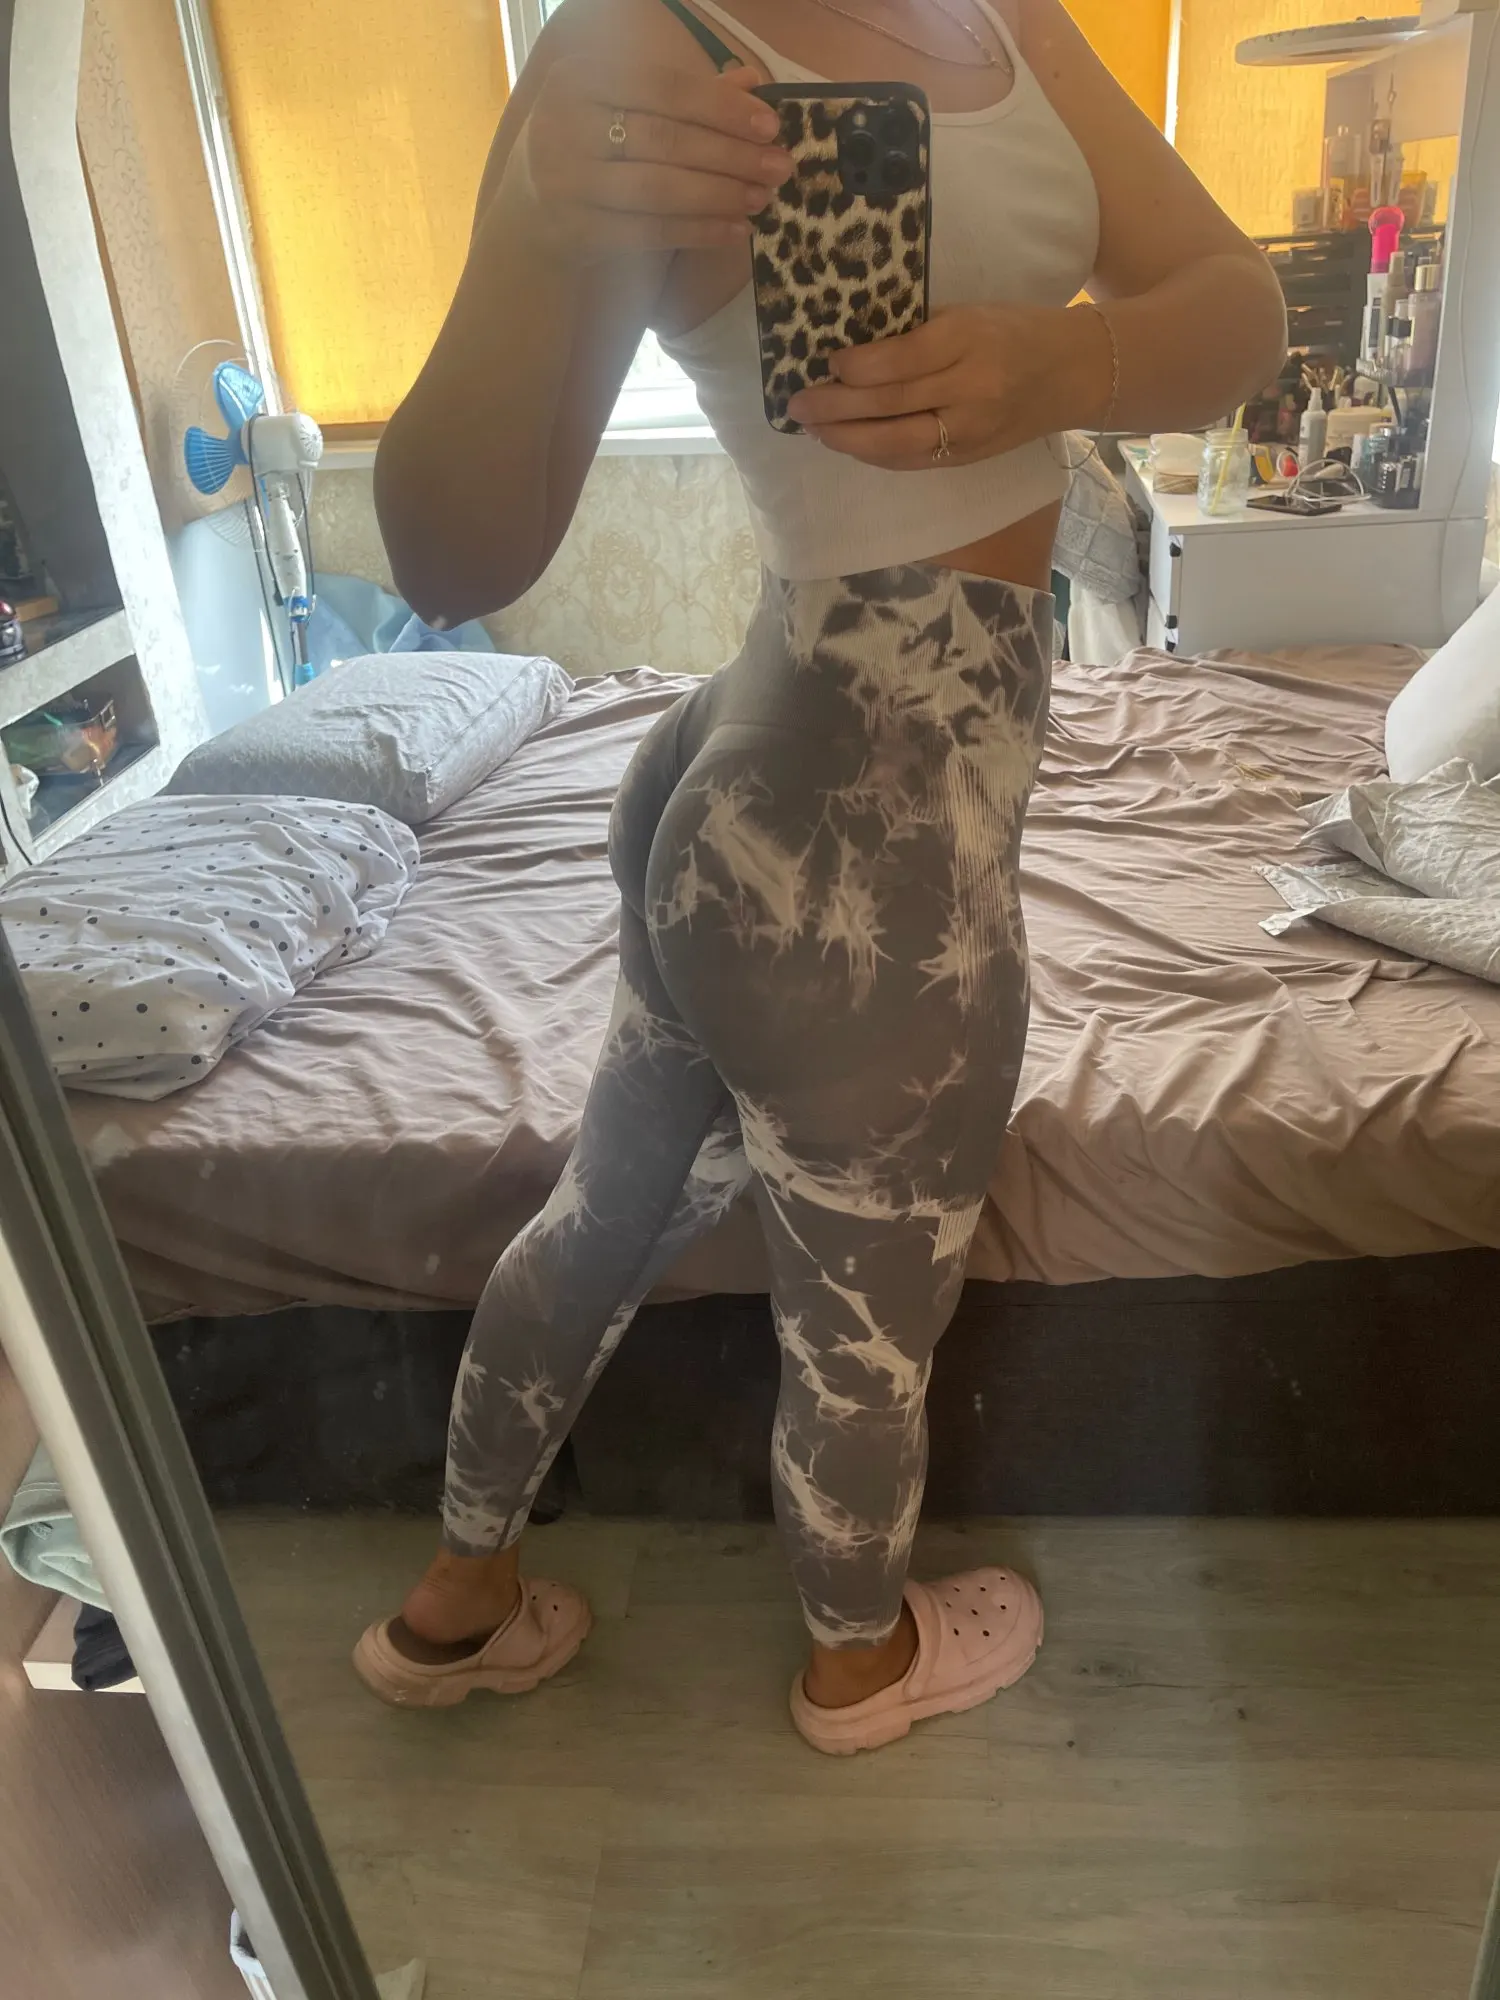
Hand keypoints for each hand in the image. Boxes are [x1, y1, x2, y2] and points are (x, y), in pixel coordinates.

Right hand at [507, 56, 791, 262]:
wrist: (529, 211)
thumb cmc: (592, 146)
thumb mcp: (626, 108)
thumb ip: (686, 95)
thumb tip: (753, 81)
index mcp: (580, 78)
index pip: (664, 88)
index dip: (721, 107)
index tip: (771, 124)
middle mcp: (565, 125)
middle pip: (666, 141)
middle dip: (731, 155)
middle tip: (780, 166)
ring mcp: (566, 181)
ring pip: (659, 189)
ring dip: (719, 196)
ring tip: (762, 199)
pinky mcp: (575, 231)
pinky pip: (650, 231)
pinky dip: (697, 231)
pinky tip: (734, 230)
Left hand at [784, 303, 1113, 469]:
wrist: (1073, 372)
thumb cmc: (1013, 331)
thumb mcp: (968, 314)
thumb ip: (917, 333)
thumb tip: (853, 352)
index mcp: (970, 339)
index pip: (903, 360)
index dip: (858, 367)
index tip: (827, 363)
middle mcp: (971, 389)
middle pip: (892, 405)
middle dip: (837, 409)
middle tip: (797, 407)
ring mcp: (971, 430)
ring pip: (898, 442)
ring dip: (848, 439)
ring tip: (813, 430)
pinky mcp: (969, 456)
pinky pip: (913, 459)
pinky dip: (876, 454)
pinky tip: (849, 444)